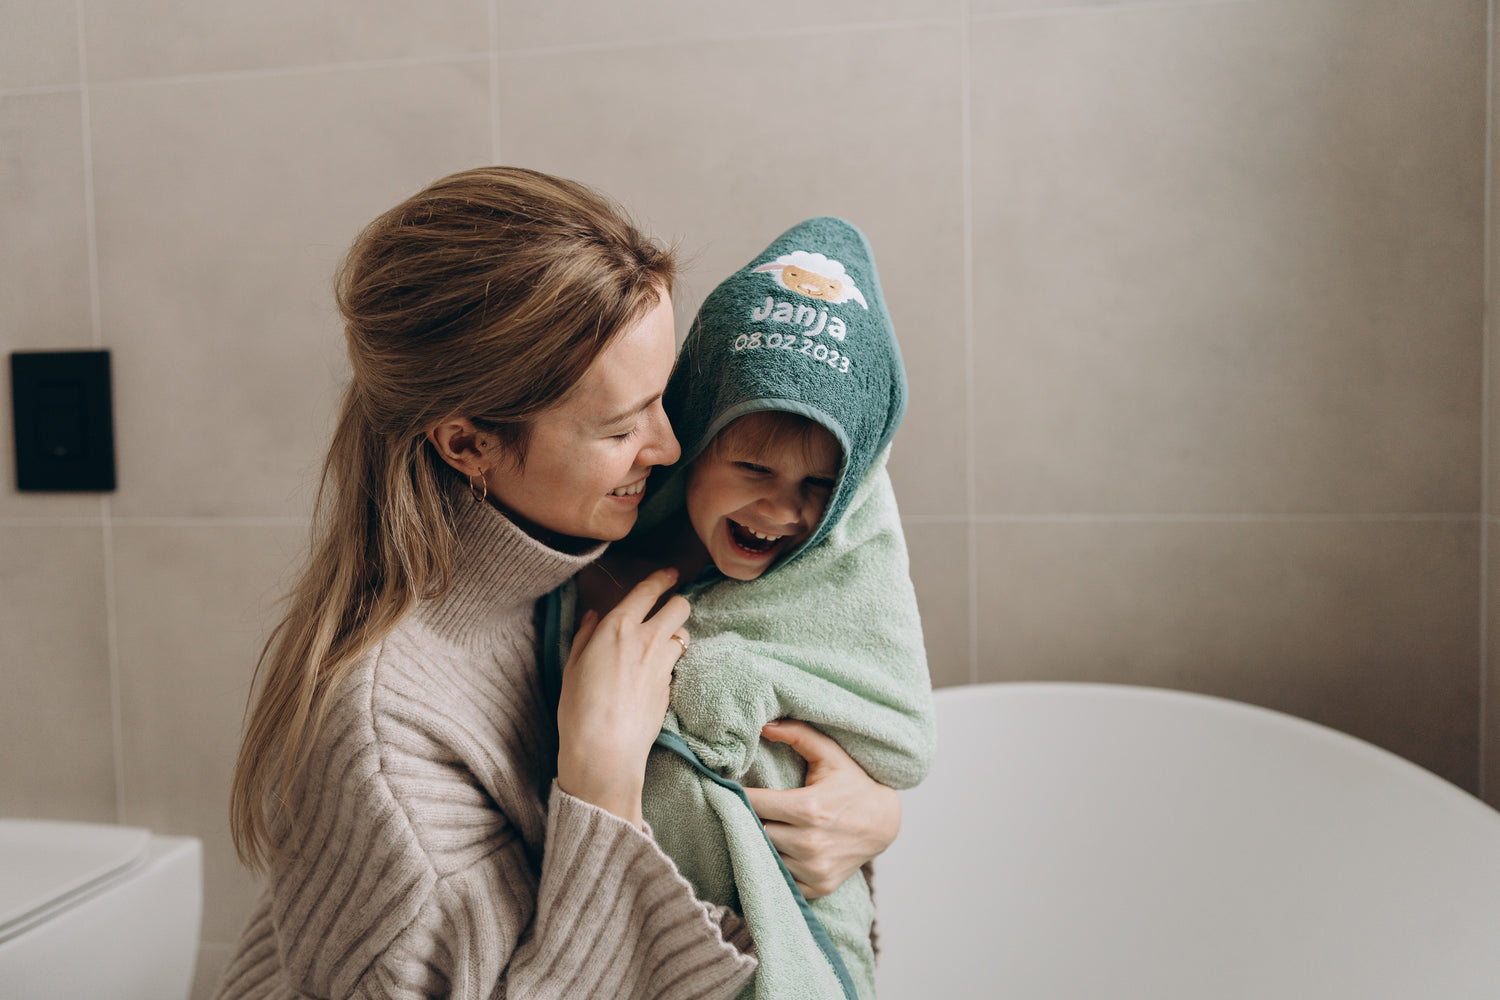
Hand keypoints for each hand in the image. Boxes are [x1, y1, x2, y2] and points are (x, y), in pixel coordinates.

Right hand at [556, 568, 689, 827]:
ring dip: (675, 635)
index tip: (669, 574)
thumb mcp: (571, 666)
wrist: (605, 750)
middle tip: (667, 609)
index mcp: (618, 627)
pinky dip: (668, 664)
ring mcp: (663, 664)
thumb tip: (592, 616)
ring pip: (683, 635)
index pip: (648, 590)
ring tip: (661, 645)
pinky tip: (652, 677)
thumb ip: (585, 635)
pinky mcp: (670, 687)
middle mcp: (647, 640)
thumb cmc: (579, 708)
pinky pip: (675, 665)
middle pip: (679, 606)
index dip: (662, 578)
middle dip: (676, 603)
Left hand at [742, 719, 900, 898]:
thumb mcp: (829, 753)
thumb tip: (763, 726)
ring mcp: (814, 868)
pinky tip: (782, 848)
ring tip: (766, 826)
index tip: (728, 789)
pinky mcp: (818, 886)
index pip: (753, 805)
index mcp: (808, 808)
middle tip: (746, 808)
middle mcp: (809, 843)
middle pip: (755, 832)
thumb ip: (798, 734)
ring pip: (765, 856)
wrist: (884, 822)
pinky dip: (777, 865)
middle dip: (748, 819)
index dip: (737, 796)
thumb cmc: (852, 783)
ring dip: (763, 843)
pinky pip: (781, 878)